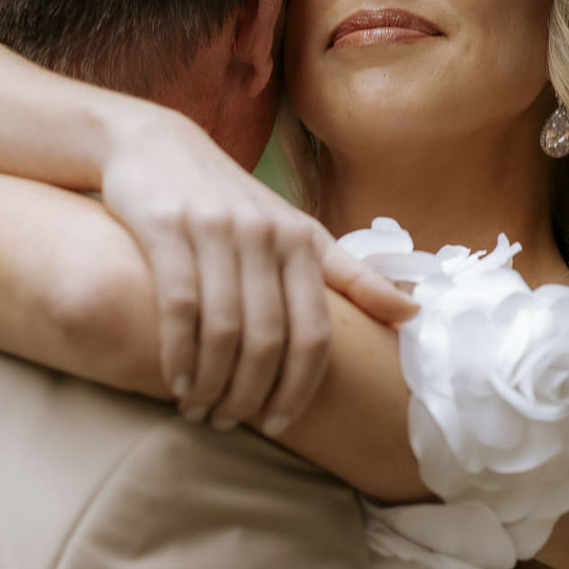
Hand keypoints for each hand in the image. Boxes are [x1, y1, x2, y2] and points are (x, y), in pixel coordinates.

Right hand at [100, 107, 414, 431]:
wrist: (155, 145)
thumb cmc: (232, 201)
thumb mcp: (297, 231)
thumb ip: (352, 276)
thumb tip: (413, 313)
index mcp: (303, 240)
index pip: (315, 334)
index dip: (300, 388)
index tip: (279, 424)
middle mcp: (265, 234)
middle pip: (269, 340)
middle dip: (250, 394)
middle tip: (228, 422)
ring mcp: (216, 229)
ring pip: (224, 329)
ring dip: (212, 383)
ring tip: (200, 410)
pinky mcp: (167, 226)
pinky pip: (178, 306)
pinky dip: (178, 354)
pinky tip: (175, 382)